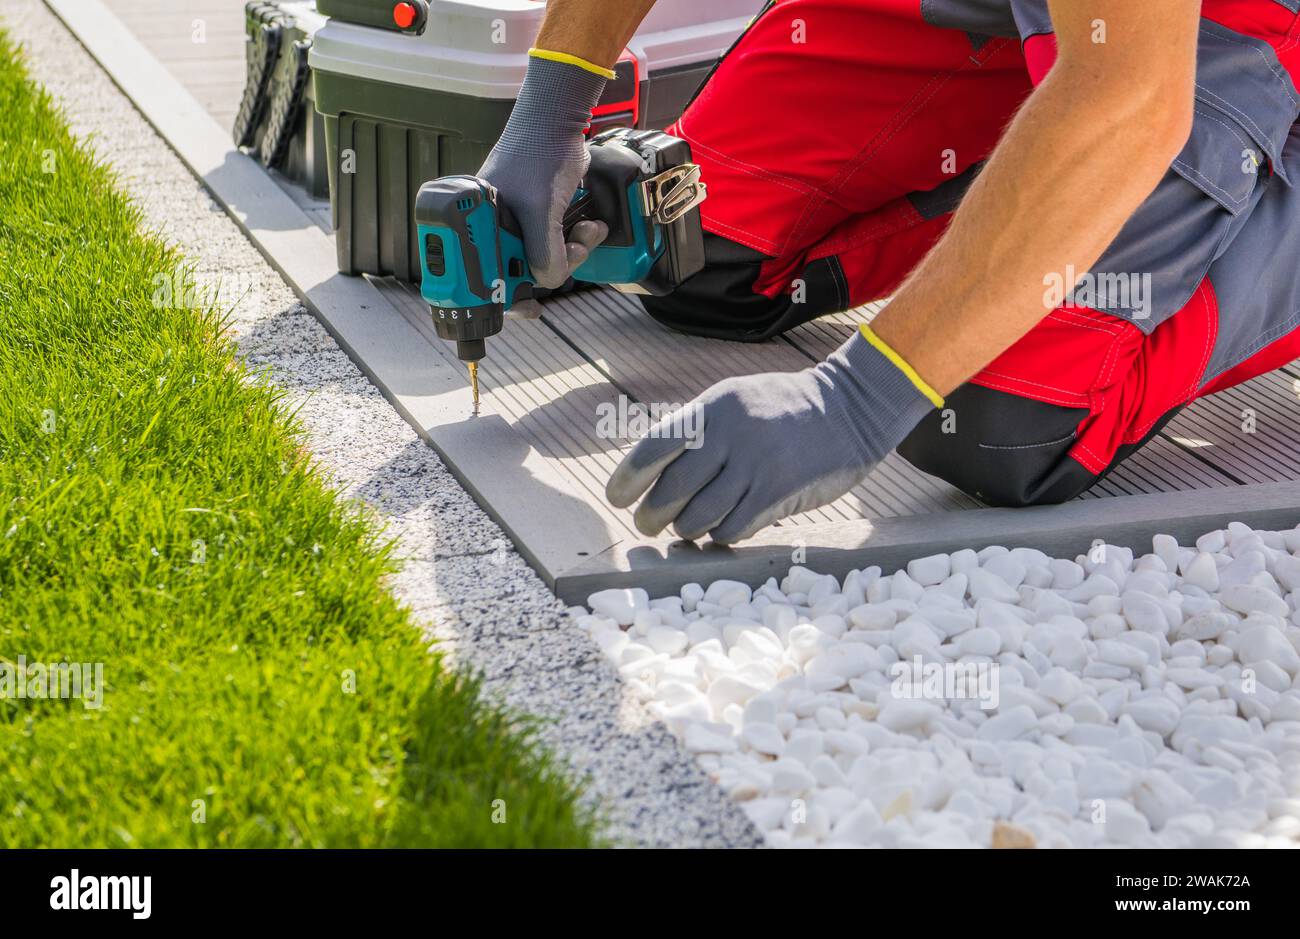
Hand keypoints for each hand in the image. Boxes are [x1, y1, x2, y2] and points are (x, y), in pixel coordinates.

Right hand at [478, 54, 610, 288]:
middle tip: (574, 255)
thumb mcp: (540, 214)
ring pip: (543, 257)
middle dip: (554, 267)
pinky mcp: (538, 212)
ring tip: (588, 232)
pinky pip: (554, 240)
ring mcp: (514, 219)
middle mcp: (490, 224)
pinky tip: (589, 227)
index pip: (484, 276)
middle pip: (520, 270)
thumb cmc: (539, 154)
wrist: (560, 118)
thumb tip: (547, 282)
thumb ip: (543, 256)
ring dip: (572, 251)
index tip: (531, 309)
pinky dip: (574, 239)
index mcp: (473, 224)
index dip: (509, 297)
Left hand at [605, 330, 938, 543]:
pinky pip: (731, 529)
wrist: (850, 408)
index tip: (616, 499)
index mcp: (711, 409)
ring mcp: (755, 467)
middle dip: (650, 517)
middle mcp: (729, 437)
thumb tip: (647, 473)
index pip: (652, 449)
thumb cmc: (782, 409)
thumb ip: (695, 430)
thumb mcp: (734, 401)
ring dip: (686, 529)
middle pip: (670, 492)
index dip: (627, 480)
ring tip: (687, 526)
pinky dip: (718, 535)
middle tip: (647, 526)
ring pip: (698, 517)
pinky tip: (720, 528)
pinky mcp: (778, 494)